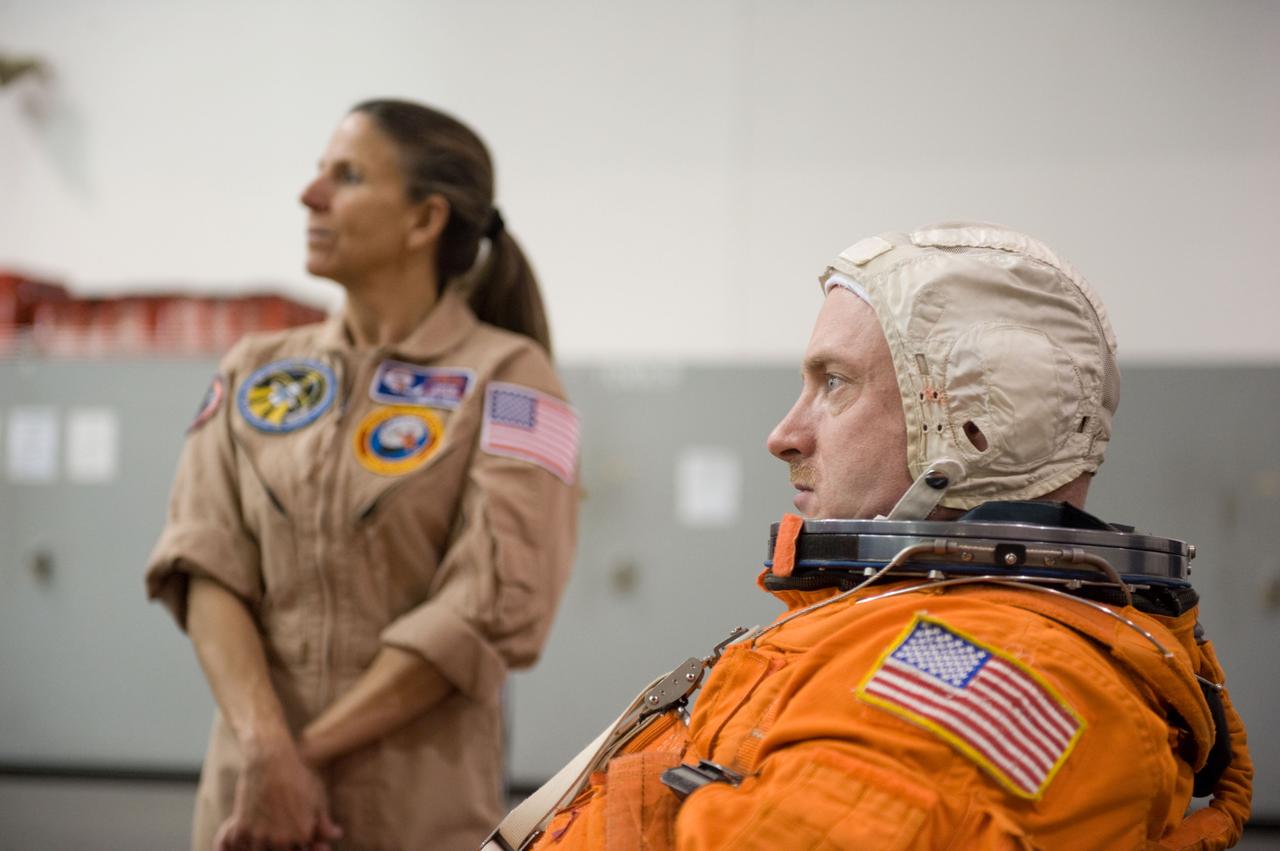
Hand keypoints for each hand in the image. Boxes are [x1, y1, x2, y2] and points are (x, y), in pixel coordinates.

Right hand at [214, 740, 342, 850]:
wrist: (270, 759)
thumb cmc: (298, 776)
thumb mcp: (317, 798)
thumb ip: (324, 823)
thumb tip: (336, 835)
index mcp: (302, 834)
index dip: (304, 845)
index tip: (305, 839)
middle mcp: (280, 839)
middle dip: (283, 846)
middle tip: (282, 828)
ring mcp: (259, 835)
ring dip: (262, 845)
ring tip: (267, 829)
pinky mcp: (241, 828)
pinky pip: (239, 846)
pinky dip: (242, 842)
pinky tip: (251, 832)